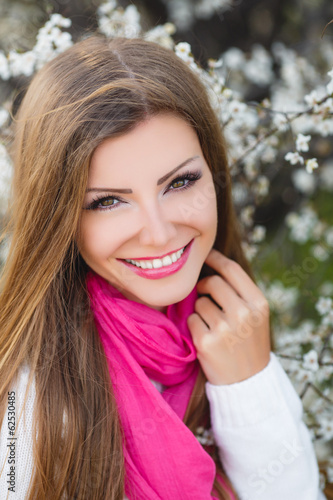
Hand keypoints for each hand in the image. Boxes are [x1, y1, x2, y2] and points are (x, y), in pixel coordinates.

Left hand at [187, 249, 270, 384]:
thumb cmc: (248, 342)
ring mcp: (225, 329)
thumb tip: (210, 264)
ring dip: (200, 309)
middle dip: (204, 285)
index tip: (205, 255)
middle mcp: (243, 314)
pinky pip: (192, 320)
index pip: (231, 269)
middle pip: (213, 282)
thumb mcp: (256, 315)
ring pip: (200, 302)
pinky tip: (206, 336)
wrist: (248, 382)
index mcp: (258, 303)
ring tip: (213, 325)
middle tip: (205, 294)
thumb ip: (239, 291)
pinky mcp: (207, 343)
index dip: (215, 258)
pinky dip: (195, 325)